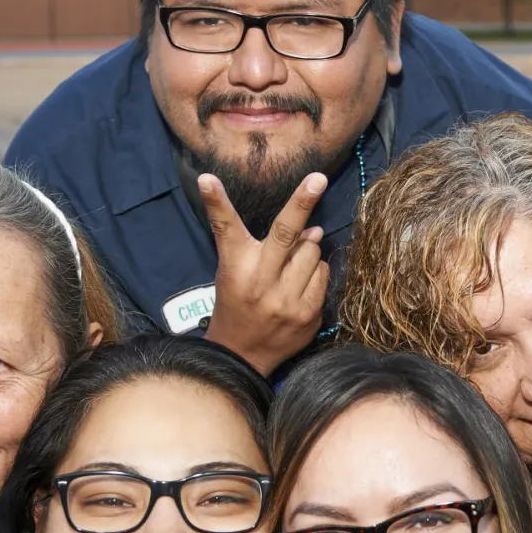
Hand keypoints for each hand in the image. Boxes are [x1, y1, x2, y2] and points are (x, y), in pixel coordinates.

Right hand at [199, 172, 328, 375]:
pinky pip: (323, 275)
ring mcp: (286, 301)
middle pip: (286, 232)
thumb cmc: (236, 301)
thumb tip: (312, 227)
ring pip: (312, 252)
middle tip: (317, 180)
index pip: (226, 227)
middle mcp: (260, 281)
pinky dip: (316, 273)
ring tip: (291, 268)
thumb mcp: (231, 268)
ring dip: (308, 252)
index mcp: (236, 266)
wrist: (242, 355)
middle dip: (303, 201)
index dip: (217, 201)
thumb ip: (262, 244)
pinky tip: (300, 285)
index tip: (208, 177)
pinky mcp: (308, 315)